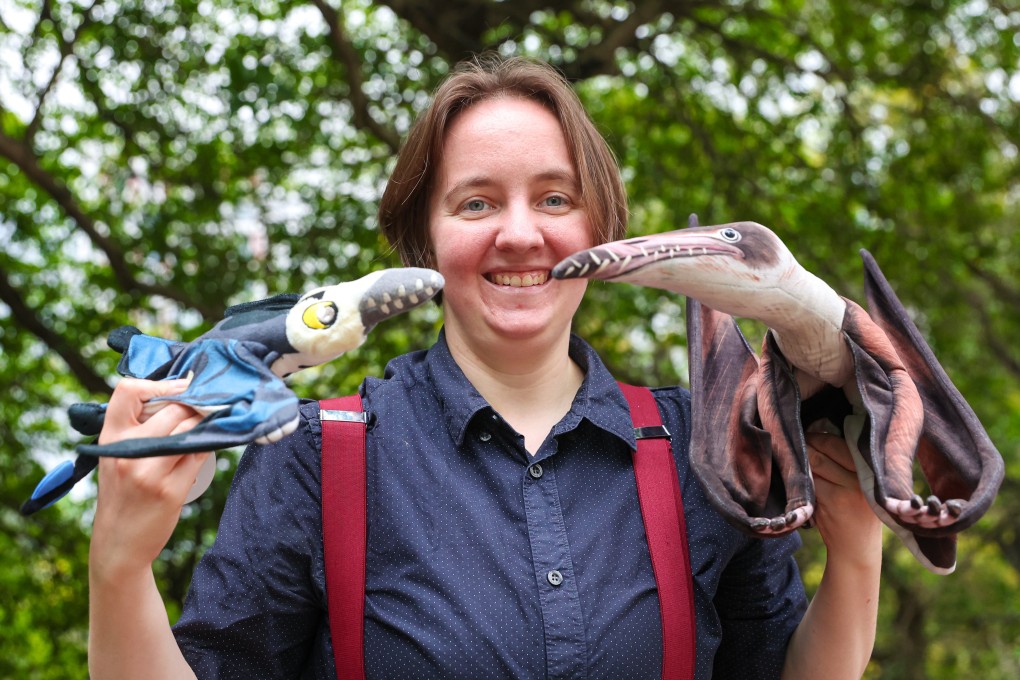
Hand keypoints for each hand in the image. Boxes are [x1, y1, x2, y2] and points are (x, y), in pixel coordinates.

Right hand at [90, 378, 209, 581]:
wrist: (118, 543)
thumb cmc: (122, 493)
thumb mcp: (117, 456)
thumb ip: (136, 429)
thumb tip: (179, 396)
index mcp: (110, 437)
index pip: (128, 390)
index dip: (160, 384)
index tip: (182, 387)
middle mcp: (127, 450)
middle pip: (174, 409)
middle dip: (197, 404)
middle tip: (214, 402)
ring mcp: (149, 470)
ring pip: (191, 429)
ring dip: (209, 422)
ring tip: (220, 418)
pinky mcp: (171, 489)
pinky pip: (201, 454)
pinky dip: (212, 444)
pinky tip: (218, 440)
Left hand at [807, 432, 882, 567]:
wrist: (857, 548)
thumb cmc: (857, 510)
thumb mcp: (863, 482)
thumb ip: (847, 459)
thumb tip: (818, 427)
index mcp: (872, 467)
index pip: (840, 439)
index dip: (820, 433)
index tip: (809, 431)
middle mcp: (863, 475)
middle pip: (824, 446)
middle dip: (808, 442)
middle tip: (797, 442)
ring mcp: (847, 488)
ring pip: (813, 461)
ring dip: (801, 458)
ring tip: (796, 459)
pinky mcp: (830, 501)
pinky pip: (808, 479)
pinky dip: (800, 477)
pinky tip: (799, 480)